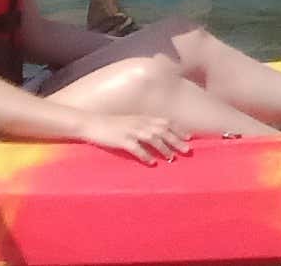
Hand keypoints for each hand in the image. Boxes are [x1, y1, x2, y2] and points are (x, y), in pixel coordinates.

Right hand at [68, 111, 187, 164]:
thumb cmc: (110, 124)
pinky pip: (137, 149)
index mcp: (142, 118)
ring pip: (153, 139)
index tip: (189, 137)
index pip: (165, 122)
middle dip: (176, 140)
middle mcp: (139, 123)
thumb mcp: (129, 122)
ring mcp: (131, 131)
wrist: (90, 123)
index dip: (178, 129)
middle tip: (187, 150)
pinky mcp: (122, 140)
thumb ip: (142, 126)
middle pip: (163, 130)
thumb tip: (156, 135)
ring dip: (164, 149)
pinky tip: (152, 163)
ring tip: (172, 158)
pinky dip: (146, 156)